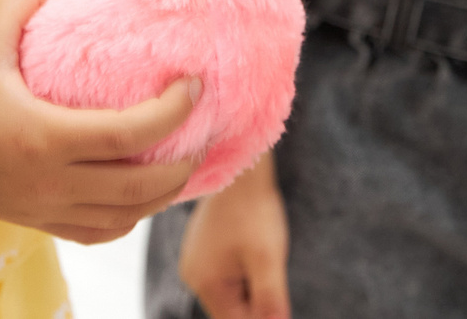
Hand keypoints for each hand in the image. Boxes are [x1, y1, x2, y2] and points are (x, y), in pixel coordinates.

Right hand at [0, 0, 200, 243]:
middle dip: (184, 160)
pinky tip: (139, 191)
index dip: (174, 111)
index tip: (194, 84)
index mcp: (44, 137)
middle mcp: (50, 183)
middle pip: (142, 188)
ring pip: (126, 218)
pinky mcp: (35, 223)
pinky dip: (129, 216)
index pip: (131, 135)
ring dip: (162, 194)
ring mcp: (44, 210)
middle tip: (203, 126)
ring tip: (181, 159)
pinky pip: (98, 233)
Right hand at [179, 159, 290, 318]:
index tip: (273, 296)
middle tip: (269, 271)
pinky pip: (225, 273)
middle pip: (232, 310)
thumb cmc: (253, 210)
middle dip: (255, 302)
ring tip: (262, 255)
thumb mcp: (268, 258)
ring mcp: (196, 260)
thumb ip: (270, 301)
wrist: (240, 163)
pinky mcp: (203, 247)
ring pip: (231, 291)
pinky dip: (243, 271)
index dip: (261, 318)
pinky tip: (254, 249)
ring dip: (251, 286)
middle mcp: (193, 275)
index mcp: (205, 283)